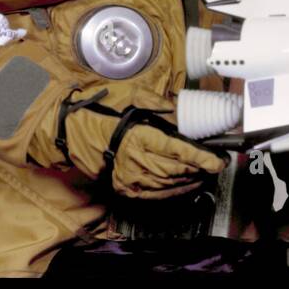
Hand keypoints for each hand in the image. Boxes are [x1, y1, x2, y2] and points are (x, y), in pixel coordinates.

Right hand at [31, 84, 226, 197]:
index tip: (217, 161)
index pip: (177, 150)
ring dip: (190, 180)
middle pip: (176, 169)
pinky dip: (173, 191)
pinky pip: (154, 194)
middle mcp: (134, 160)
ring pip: (168, 183)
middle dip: (200, 168)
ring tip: (206, 173)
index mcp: (138, 136)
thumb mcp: (131, 95)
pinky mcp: (124, 187)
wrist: (70, 131)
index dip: (200, 157)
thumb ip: (158, 102)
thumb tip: (179, 110)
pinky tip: (186, 185)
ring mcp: (128, 177)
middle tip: (217, 164)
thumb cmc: (101, 109)